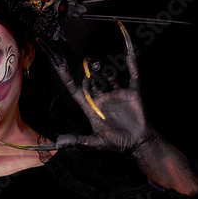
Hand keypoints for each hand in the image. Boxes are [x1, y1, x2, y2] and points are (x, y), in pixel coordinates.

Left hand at [0, 22, 154, 155]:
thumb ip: (78, 141)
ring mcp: (117, 94)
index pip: (76, 90)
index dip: (67, 78)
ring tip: (100, 66)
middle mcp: (103, 98)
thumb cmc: (117, 145)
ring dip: (104, 70)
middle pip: (92, 80)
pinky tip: (128, 53)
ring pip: (108, 76)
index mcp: (91, 107)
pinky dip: (131, 64)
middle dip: (89, 73)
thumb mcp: (95, 143)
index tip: (59, 65)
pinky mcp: (132, 93)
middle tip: (90, 65)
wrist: (138, 144)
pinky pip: (132, 75)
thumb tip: (59, 143)